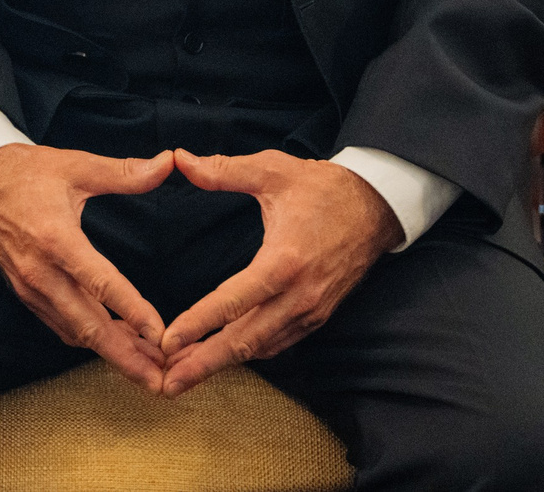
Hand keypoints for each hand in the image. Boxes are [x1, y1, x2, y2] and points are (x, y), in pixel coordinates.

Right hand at [0, 144, 176, 392]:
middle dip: (124, 356)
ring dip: (110, 351)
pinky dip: (88, 338)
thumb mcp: (74, 166)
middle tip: (159, 379)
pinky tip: (113, 341)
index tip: (159, 334)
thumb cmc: (24, 173)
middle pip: (87, 326)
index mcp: (56, 239)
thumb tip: (166, 163)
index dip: (132, 311)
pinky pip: (60, 325)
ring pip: (75, 331)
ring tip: (146, 366)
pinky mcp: (25, 293)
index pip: (100, 284)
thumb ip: (123, 172)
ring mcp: (30, 287)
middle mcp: (41, 272)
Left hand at [156, 150, 397, 397]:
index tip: (168, 342)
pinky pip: (278, 342)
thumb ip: (224, 170)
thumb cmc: (323, 188)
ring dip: (222, 362)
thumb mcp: (273, 170)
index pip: (234, 302)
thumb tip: (181, 160)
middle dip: (204, 364)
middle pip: (245, 340)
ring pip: (260, 347)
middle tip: (168, 384)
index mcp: (284, 261)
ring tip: (185, 375)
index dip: (199, 323)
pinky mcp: (317, 316)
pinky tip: (223, 356)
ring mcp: (311, 310)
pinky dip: (249, 353)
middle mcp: (299, 295)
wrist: (375, 207)